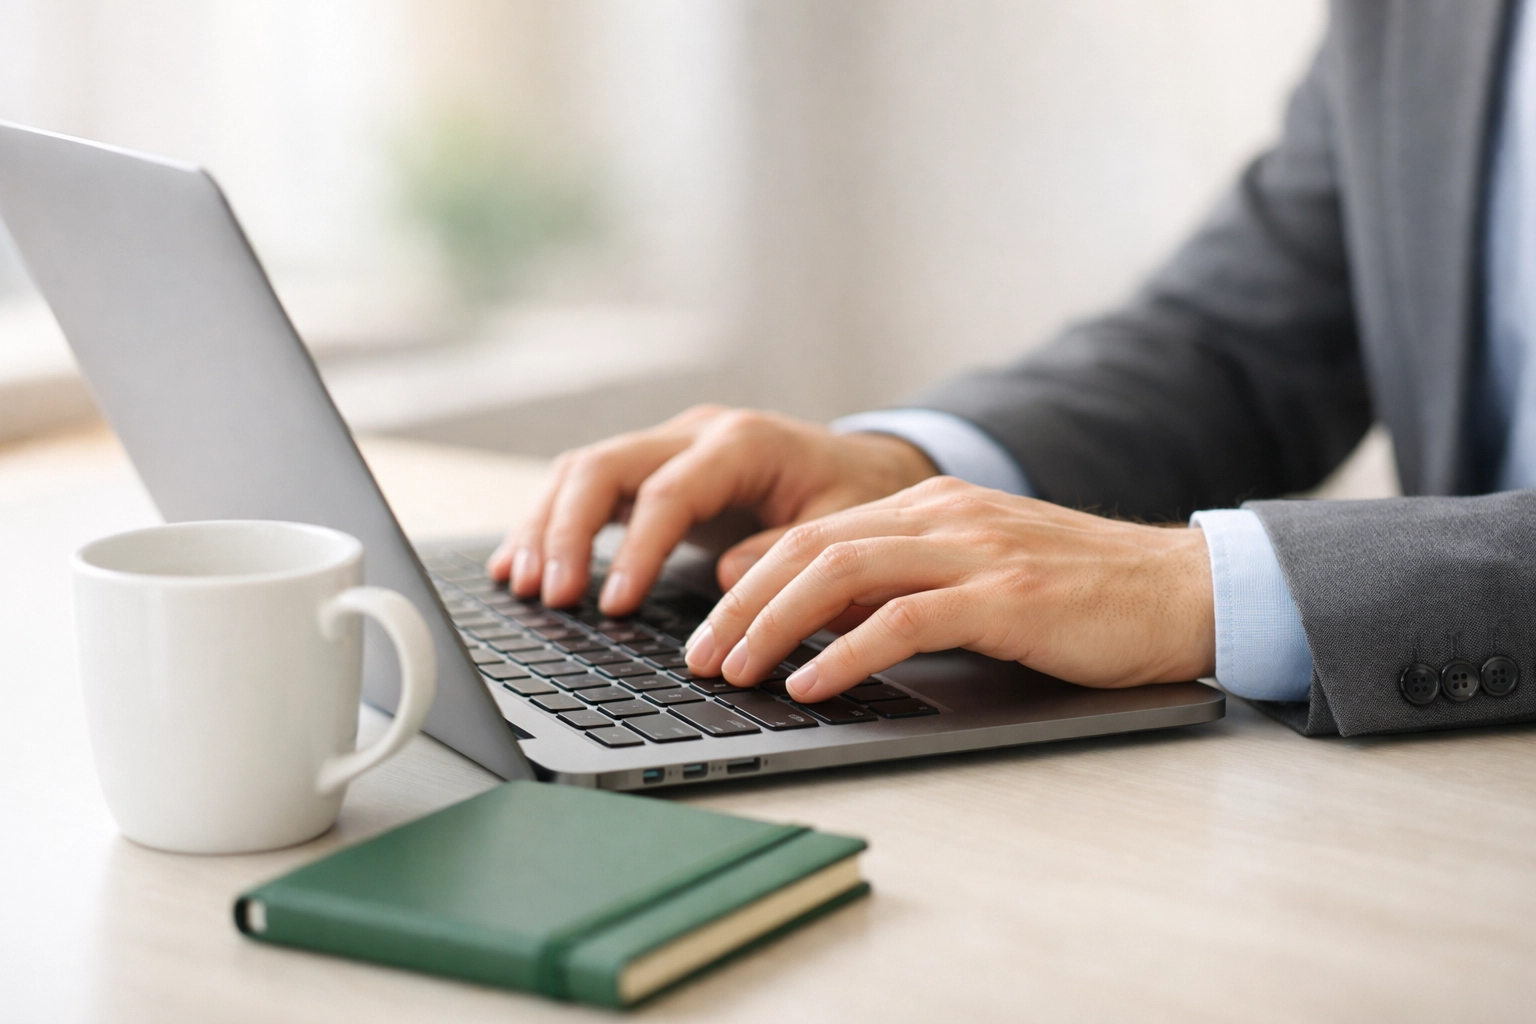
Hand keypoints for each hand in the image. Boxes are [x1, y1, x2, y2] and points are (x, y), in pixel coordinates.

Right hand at [486, 405, 938, 612]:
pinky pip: (589, 488)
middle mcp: (695, 433)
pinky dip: (553, 525)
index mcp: (743, 442)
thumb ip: (786, 551)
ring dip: (547, 527)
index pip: (668, 492)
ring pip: (584, 471)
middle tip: (551, 595)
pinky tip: (522, 566)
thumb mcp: (844, 528)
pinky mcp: (654, 470)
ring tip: (522, 584)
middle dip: (568, 531)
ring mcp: (669, 447)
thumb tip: (725, 578)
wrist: (867, 467)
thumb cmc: (856, 498)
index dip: (635, 550)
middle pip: (604, 465)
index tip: (612, 604)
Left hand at [683, 476, 1215, 700]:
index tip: (707, 627)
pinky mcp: (1006, 595)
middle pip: (810, 549)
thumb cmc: (1078, 594)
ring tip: (734, 671)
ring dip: (775, 625)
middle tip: (698, 656)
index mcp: (930, 506)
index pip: (812, 534)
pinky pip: (904, 620)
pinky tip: (811, 684)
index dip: (749, 580)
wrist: (1182, 588)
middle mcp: (943, 515)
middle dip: (741, 606)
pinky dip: (847, 652)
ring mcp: (974, 549)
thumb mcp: (976, 573)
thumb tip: (812, 616)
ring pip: (843, 573)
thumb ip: (900, 581)